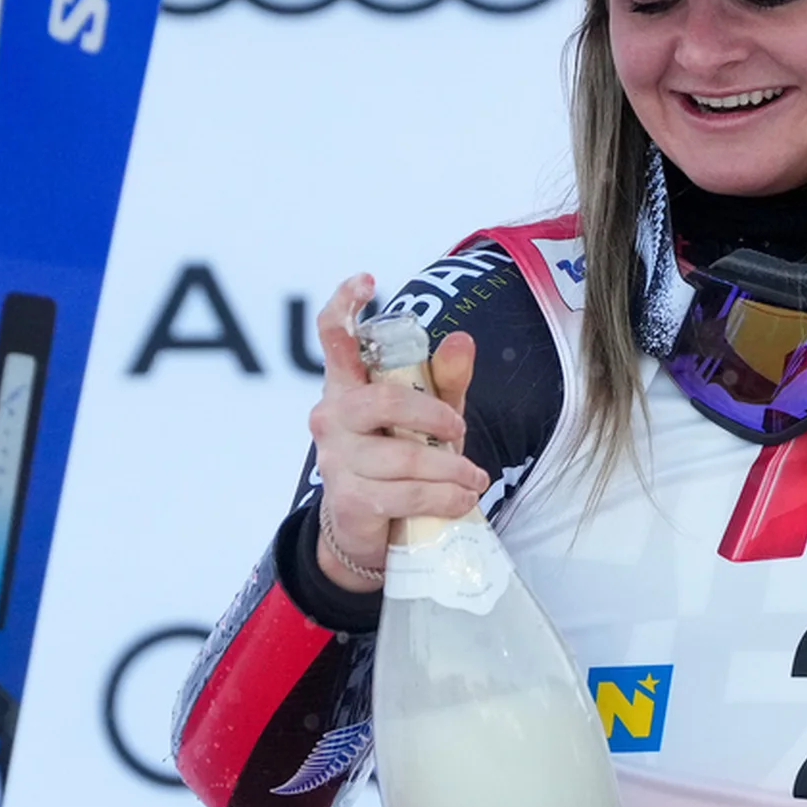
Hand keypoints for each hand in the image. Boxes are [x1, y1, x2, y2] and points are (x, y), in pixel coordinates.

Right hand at [304, 273, 486, 583]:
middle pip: (385, 401)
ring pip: (405, 456)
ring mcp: (337, 459)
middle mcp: (331, 416)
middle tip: (461, 431)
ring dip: (452, 469)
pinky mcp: (349, 500)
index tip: (366, 279)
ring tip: (474, 478)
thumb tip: (462, 339)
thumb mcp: (426, 415)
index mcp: (347, 385)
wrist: (366, 527)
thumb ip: (443, 380)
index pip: (333, 335)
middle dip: (436, 416)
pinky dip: (445, 497)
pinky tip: (462, 499)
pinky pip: (407, 494)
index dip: (344, 304)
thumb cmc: (397, 457)